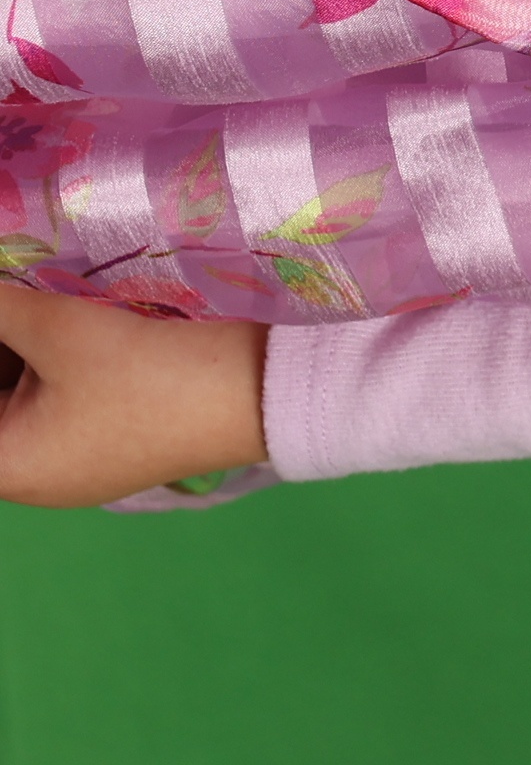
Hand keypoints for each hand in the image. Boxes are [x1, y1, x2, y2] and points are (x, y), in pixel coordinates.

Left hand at [0, 289, 271, 506]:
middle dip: (4, 339)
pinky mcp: (115, 433)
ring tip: (38, 293)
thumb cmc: (154, 370)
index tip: (7, 311)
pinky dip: (54, 354)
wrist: (269, 386)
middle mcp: (35, 474)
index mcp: (7, 466)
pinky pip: (60, 393)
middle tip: (17, 290)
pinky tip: (67, 311)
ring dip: (24, 342)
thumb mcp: (59, 326)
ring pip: (22, 392)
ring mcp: (77, 456)